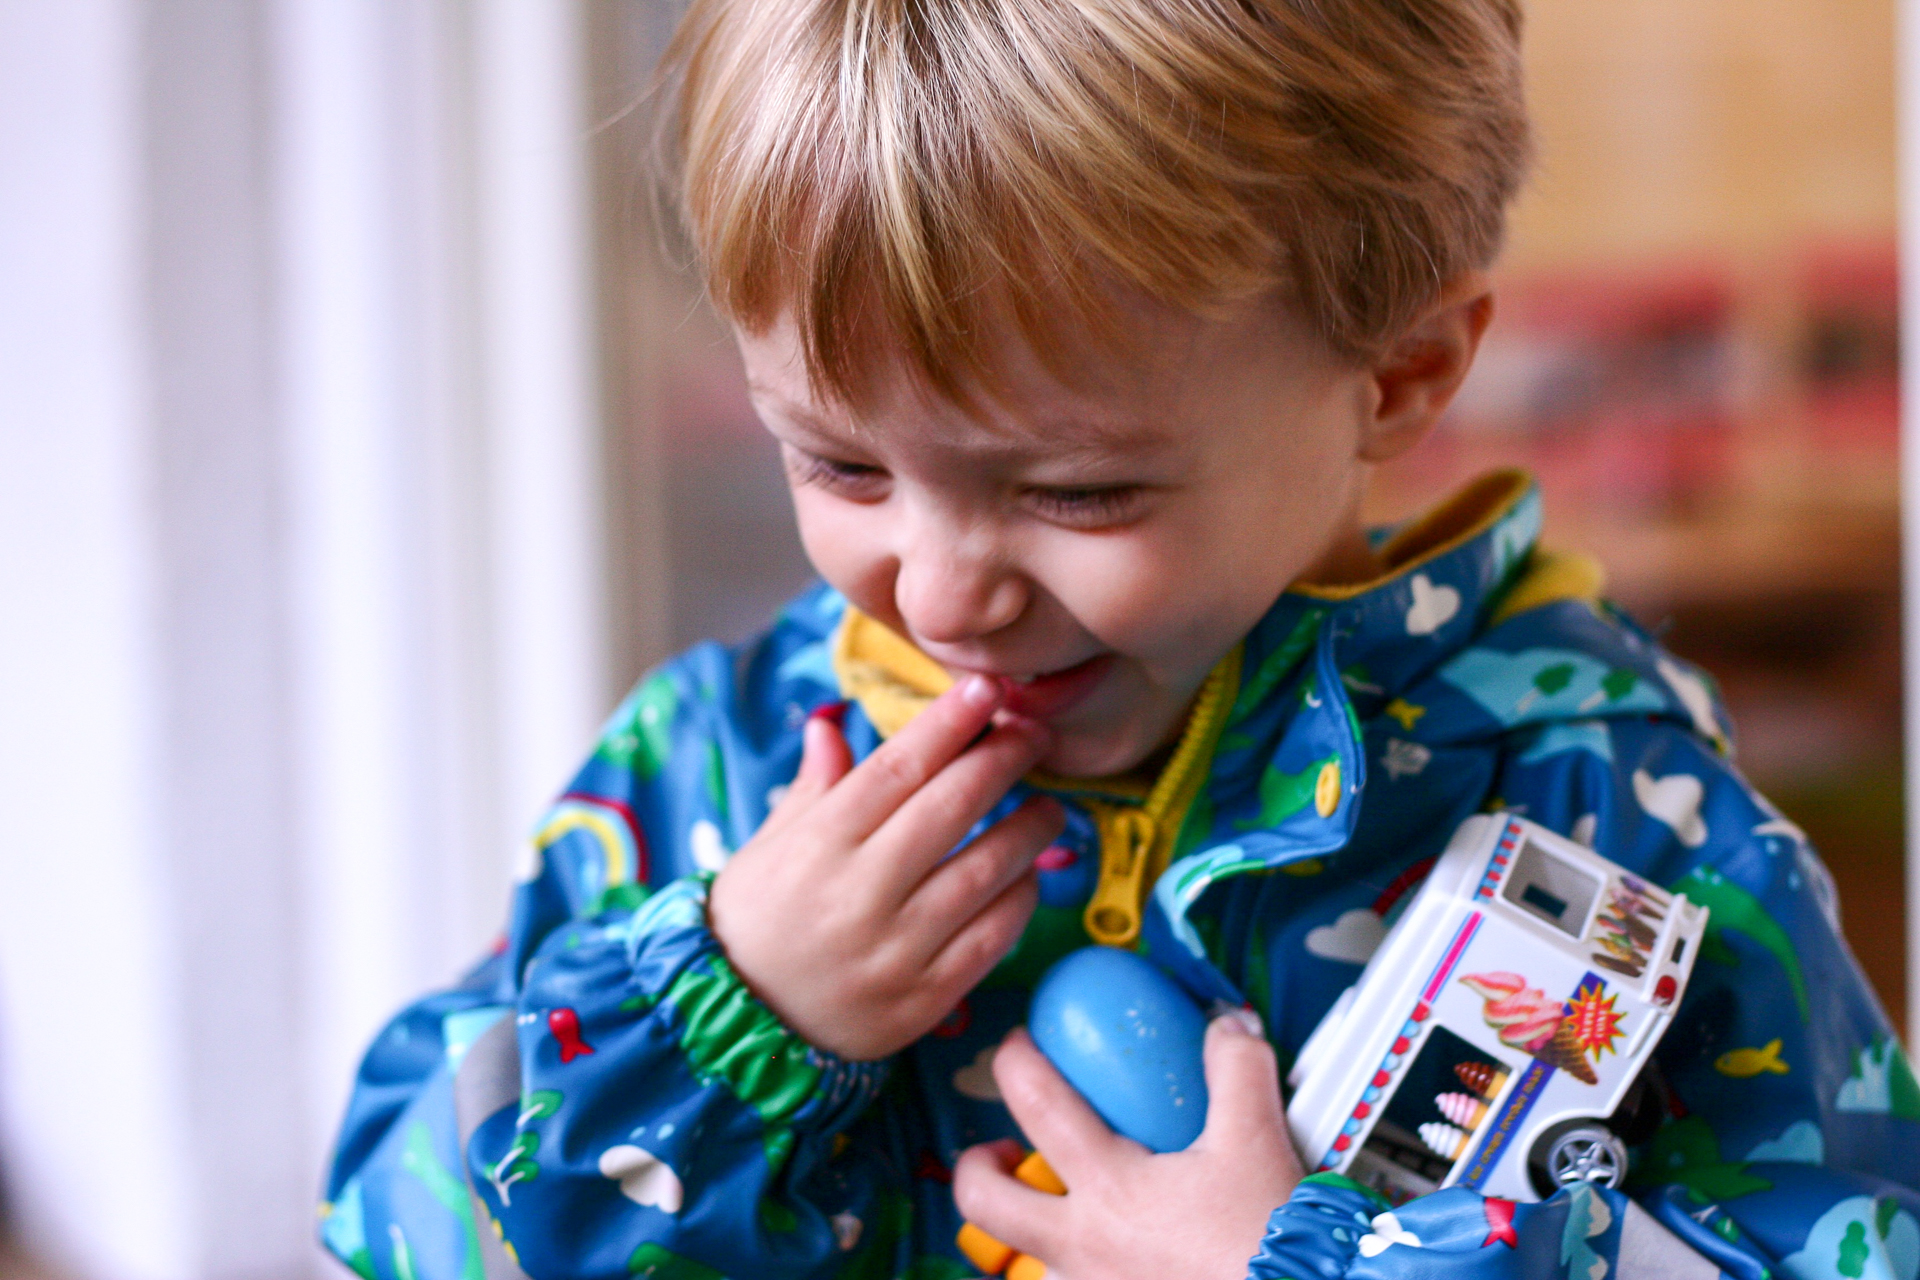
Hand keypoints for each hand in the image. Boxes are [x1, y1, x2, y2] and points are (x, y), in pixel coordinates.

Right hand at [708, 675, 1064, 1059]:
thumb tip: (831, 722)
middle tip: (1034, 734)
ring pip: (983, 872)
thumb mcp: (770, 847)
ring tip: (1047, 807)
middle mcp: (859, 893)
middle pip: (949, 809)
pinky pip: (992, 938)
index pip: (897, 768)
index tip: (987, 690)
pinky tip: (1028, 875)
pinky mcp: (924, 999)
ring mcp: (895, 950)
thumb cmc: (756, 923)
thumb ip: (815, 786)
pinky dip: (1020, 899)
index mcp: (818, 845)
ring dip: (1028, 830)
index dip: (948, 724)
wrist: (739, 1029)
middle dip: (1001, 760)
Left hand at [953, 1015, 1301, 1279]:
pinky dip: (1079, 1273)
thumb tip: (1227, 1028)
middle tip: (1000, 1148)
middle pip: (985, 1204)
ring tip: (1065, 1213)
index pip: (1037, 1104)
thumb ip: (1237, 1071)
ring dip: (1030, 1232)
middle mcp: (1082, 1247)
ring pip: (1024, 1263)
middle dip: (979, 1168)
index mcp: (1109, 1188)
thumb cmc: (1268, 1247)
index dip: (1016, 1062)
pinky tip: (1118, 1262)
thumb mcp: (1257, 1143)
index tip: (1017, 1045)